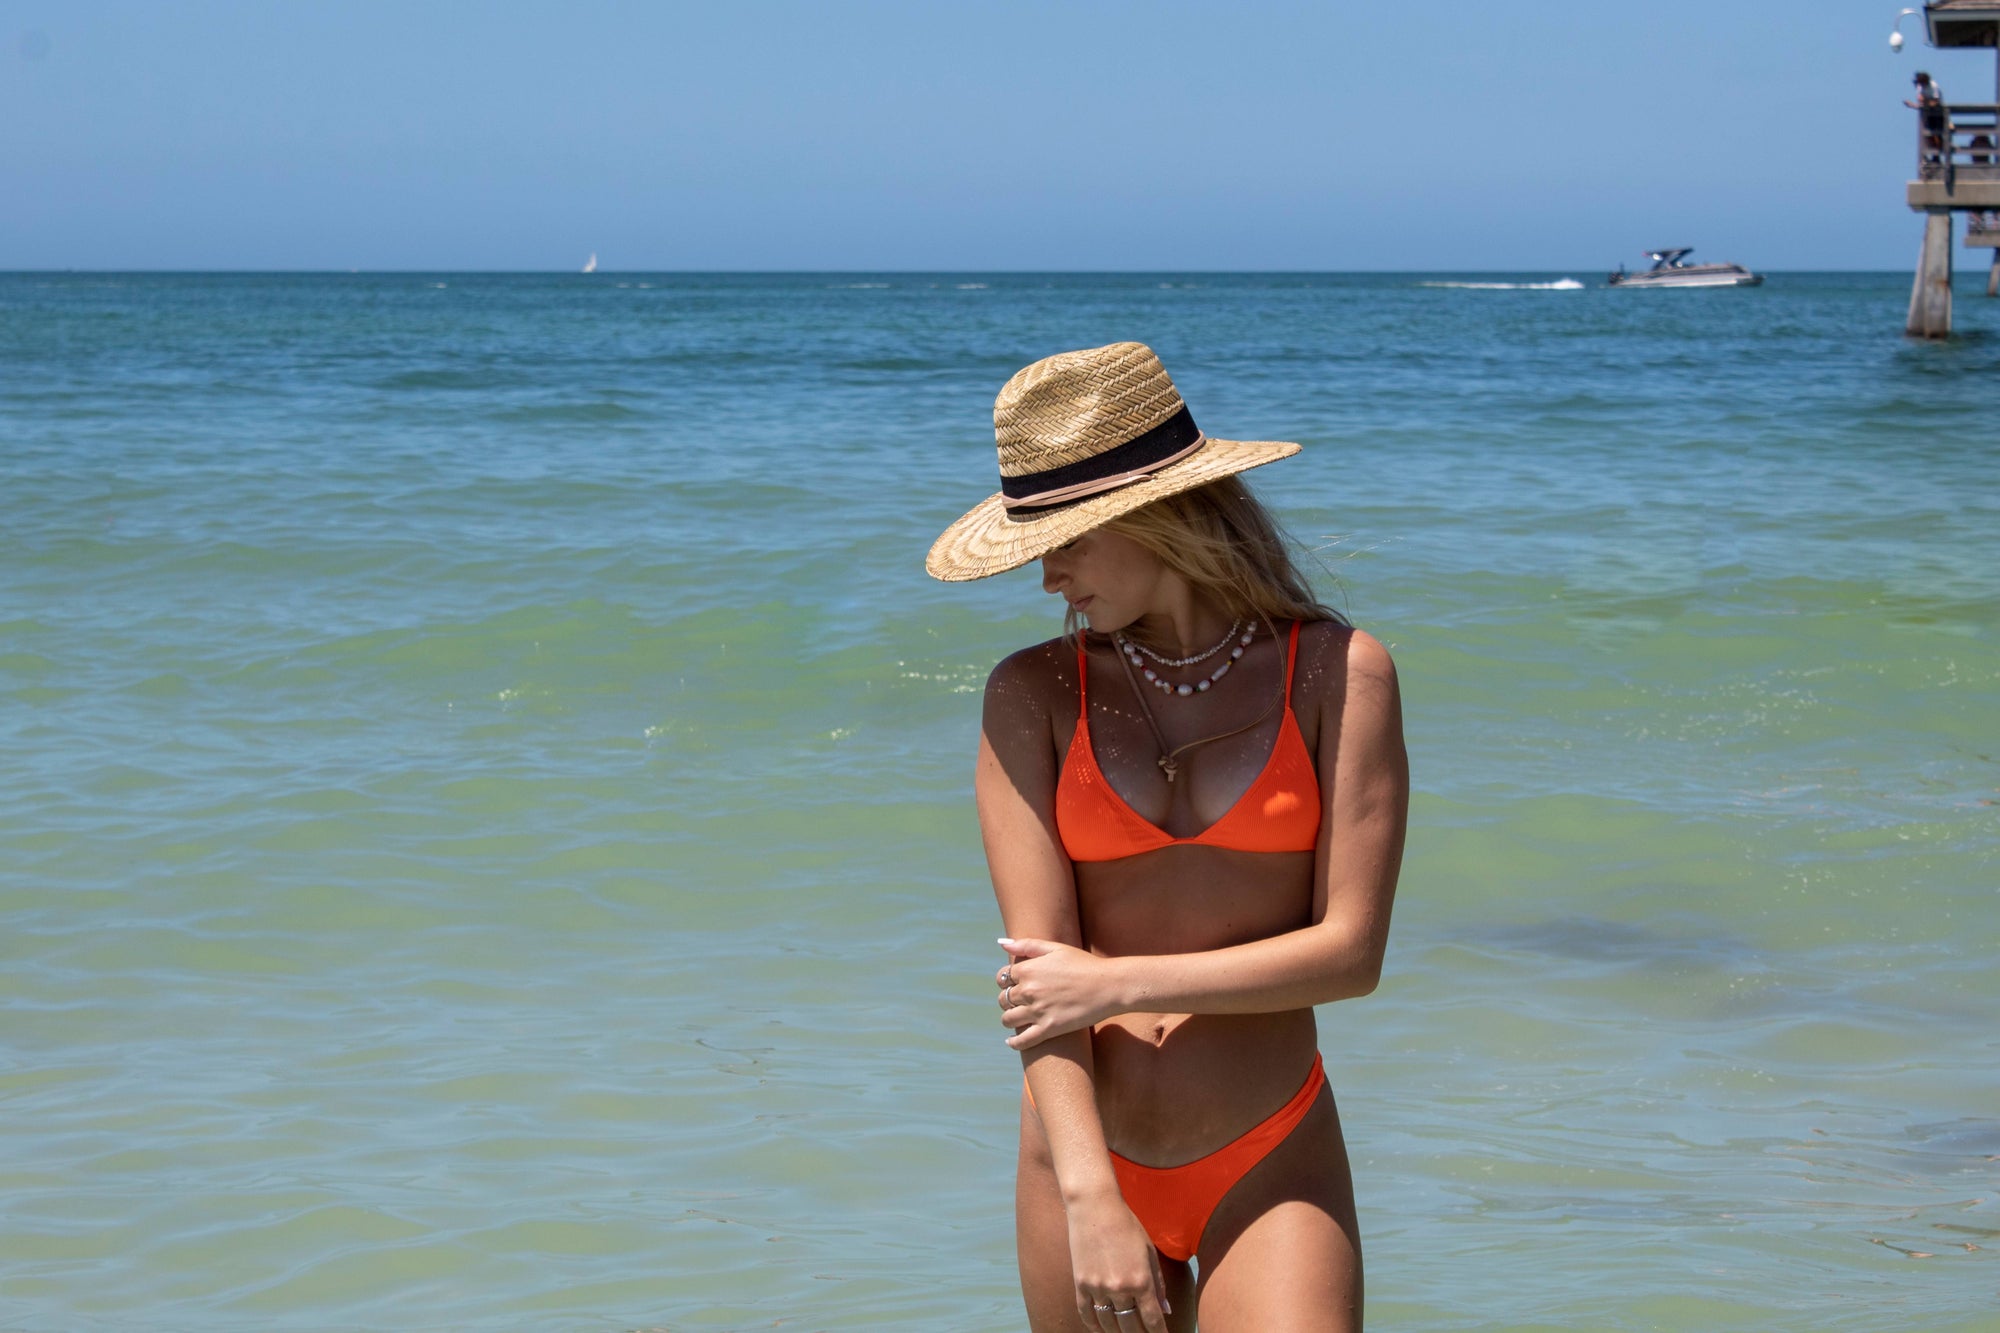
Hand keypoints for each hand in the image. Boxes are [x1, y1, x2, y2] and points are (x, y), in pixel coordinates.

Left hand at [995, 937, 1121, 1049]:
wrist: (1109, 985)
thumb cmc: (1084, 964)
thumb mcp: (1056, 948)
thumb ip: (1027, 945)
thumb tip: (1001, 943)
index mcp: (1028, 969)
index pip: (1003, 977)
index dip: (1007, 980)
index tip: (1014, 984)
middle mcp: (1029, 991)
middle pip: (1003, 999)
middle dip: (1007, 1000)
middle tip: (1017, 1002)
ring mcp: (1038, 1011)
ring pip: (1008, 1020)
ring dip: (1009, 1019)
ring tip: (1016, 1019)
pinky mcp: (1049, 1029)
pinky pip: (1023, 1041)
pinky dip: (1014, 1043)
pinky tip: (1012, 1042)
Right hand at [1066, 1190, 1170, 1332]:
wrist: (1094, 1207)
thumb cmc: (1127, 1225)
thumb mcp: (1149, 1251)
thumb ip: (1158, 1283)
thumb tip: (1165, 1310)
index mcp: (1141, 1280)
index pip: (1153, 1320)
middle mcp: (1119, 1289)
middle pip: (1131, 1327)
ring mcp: (1097, 1288)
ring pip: (1108, 1325)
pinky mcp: (1080, 1284)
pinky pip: (1086, 1314)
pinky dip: (1094, 1326)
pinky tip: (1101, 1329)